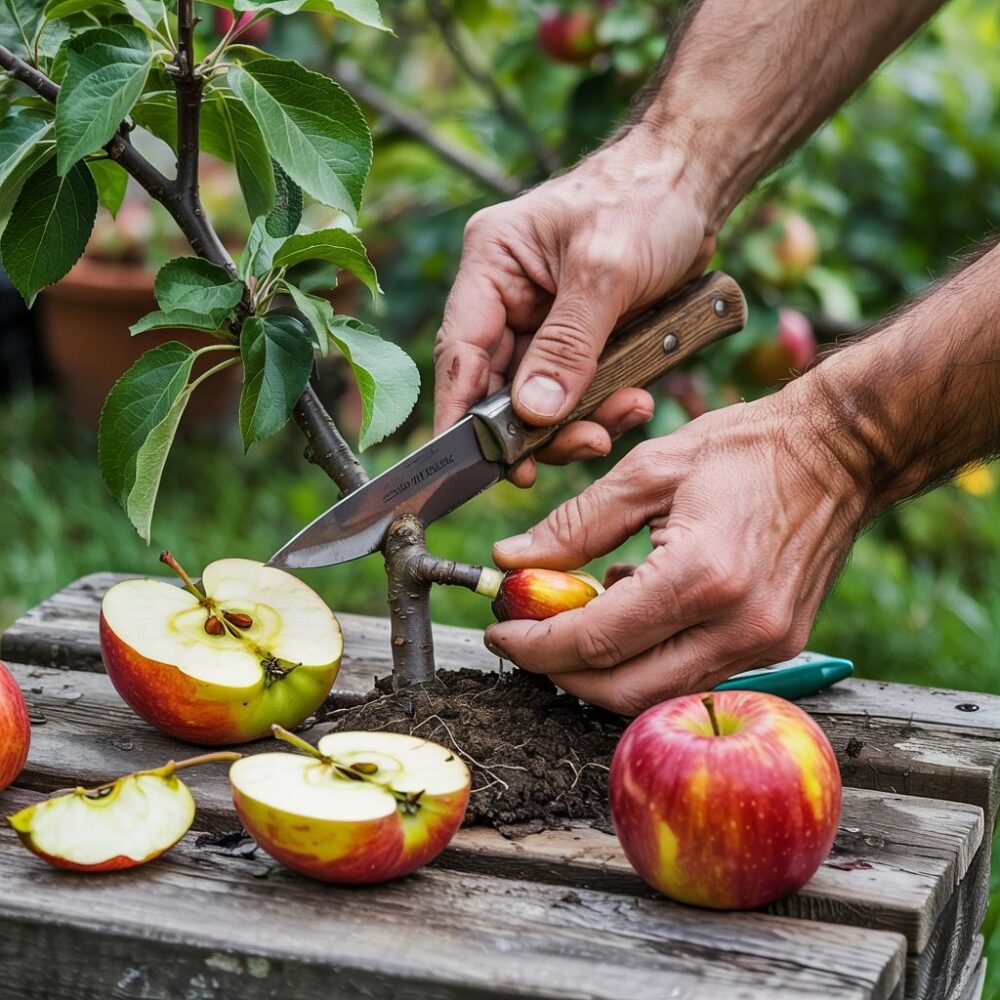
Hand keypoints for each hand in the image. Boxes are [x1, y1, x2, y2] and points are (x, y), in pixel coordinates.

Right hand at [434, 127, 714, 485]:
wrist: (698, 182)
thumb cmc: (647, 198)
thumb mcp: (605, 271)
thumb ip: (568, 345)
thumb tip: (533, 414)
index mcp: (492, 264)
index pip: (460, 350)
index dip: (462, 411)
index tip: (473, 462)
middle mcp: (507, 296)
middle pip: (499, 386)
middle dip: (537, 426)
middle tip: (581, 446)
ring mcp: (542, 321)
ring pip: (541, 398)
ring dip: (579, 420)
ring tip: (626, 415)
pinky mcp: (578, 339)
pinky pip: (578, 391)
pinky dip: (603, 406)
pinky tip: (636, 401)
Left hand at [483, 385, 868, 713]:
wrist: (841, 453)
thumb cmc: (750, 449)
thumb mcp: (650, 470)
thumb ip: (575, 524)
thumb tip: (514, 559)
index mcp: (703, 574)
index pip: (597, 639)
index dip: (536, 644)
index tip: (500, 630)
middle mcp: (740, 625)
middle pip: (624, 688)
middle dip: (560, 671)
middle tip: (526, 637)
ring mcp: (765, 644)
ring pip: (658, 691)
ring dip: (602, 669)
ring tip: (572, 618)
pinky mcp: (777, 646)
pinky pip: (693, 675)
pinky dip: (647, 658)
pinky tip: (628, 612)